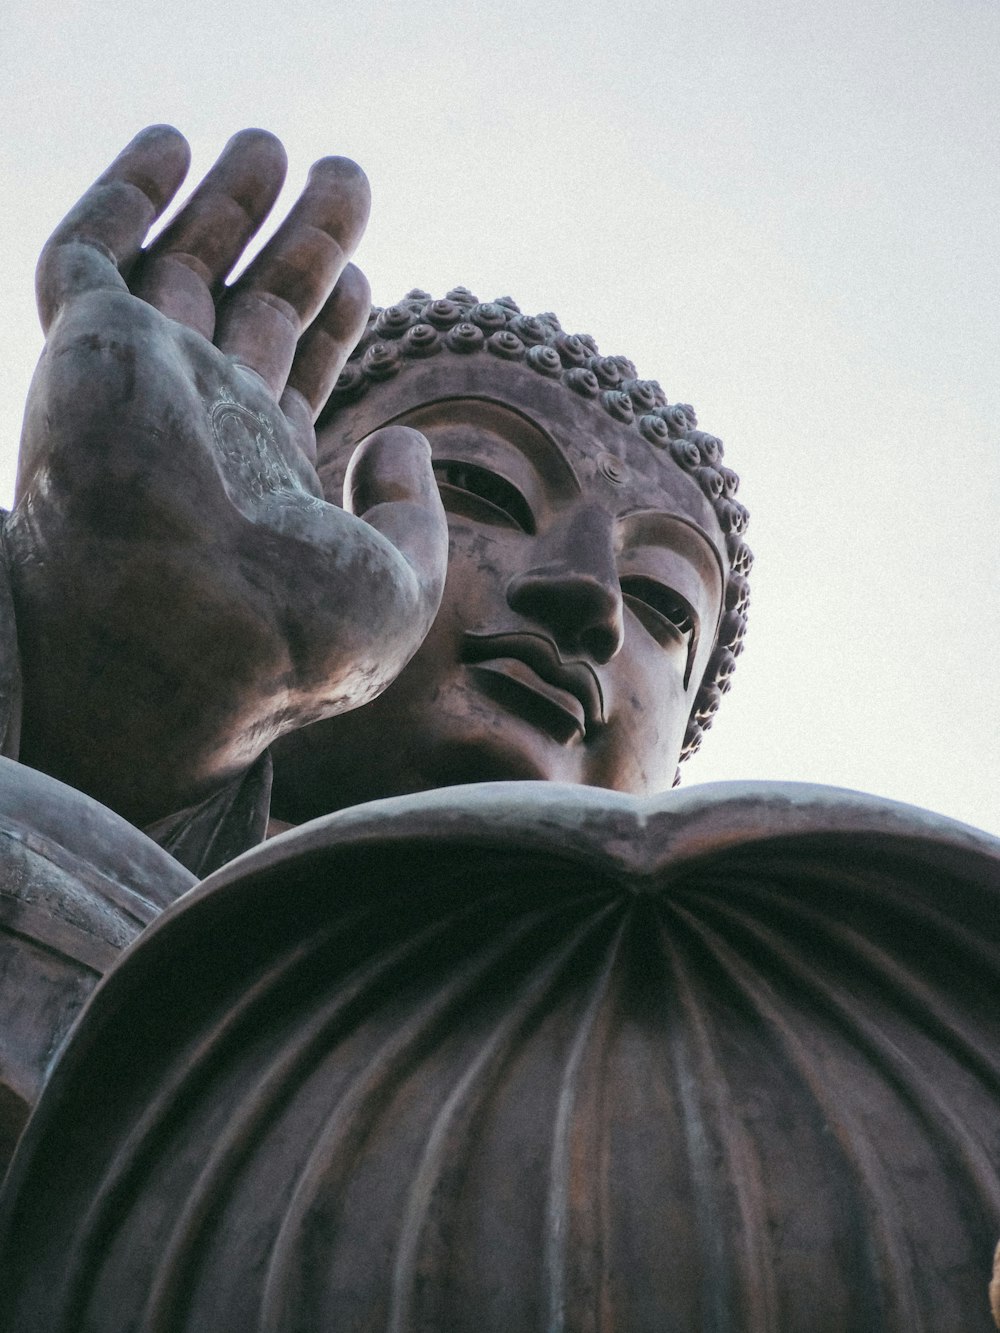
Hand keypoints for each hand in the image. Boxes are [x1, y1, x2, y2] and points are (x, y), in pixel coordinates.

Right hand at [6, 127, 447, 825]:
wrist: (187, 649)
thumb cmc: (296, 641)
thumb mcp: (400, 585)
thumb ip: (413, 512)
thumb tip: (401, 439)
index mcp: (263, 476)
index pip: (297, 375)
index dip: (330, 322)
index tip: (363, 276)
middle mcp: (200, 424)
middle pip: (252, 307)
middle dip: (297, 242)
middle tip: (345, 175)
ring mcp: (142, 382)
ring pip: (179, 266)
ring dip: (224, 203)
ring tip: (276, 144)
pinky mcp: (88, 348)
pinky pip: (89, 250)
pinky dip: (124, 194)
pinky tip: (171, 145)